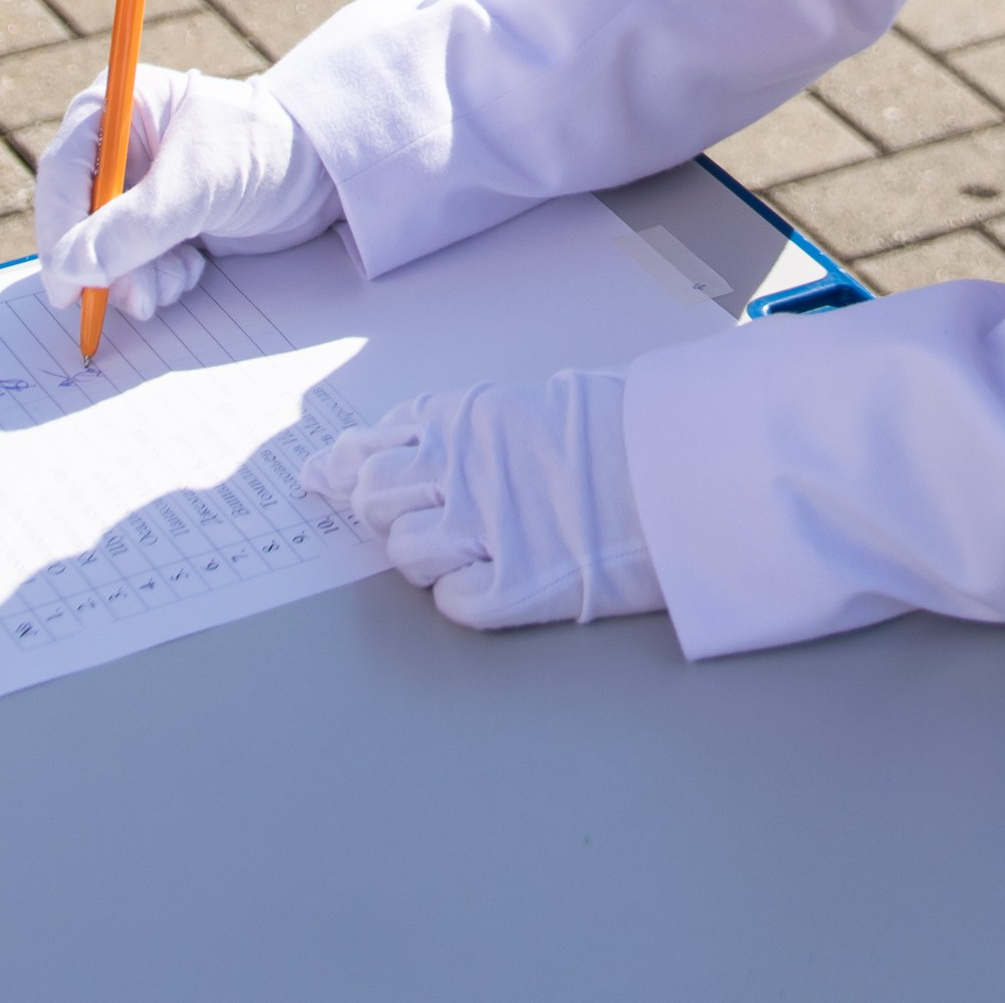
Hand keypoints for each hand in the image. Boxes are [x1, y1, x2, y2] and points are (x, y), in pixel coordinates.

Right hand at [33, 65, 336, 321]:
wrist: (327, 173)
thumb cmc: (265, 149)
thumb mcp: (198, 183)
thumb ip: (133, 226)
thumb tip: (70, 268)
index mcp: (116, 106)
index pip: (63, 171)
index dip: (57, 229)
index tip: (64, 284)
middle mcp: (118, 146)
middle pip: (76, 218)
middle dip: (105, 263)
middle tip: (130, 298)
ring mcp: (137, 188)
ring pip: (104, 251)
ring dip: (135, 279)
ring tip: (177, 281)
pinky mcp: (159, 225)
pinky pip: (134, 267)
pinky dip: (157, 280)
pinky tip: (192, 270)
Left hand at [304, 370, 662, 629]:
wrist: (682, 466)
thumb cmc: (621, 427)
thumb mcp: (535, 401)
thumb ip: (467, 426)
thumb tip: (401, 445)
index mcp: (465, 418)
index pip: (373, 444)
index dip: (344, 466)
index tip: (322, 477)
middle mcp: (462, 469)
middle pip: (376, 499)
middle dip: (386, 513)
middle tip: (423, 517)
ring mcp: (485, 530)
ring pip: (406, 553)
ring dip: (428, 557)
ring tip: (472, 548)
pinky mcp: (516, 586)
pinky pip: (454, 603)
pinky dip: (464, 597)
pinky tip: (494, 580)